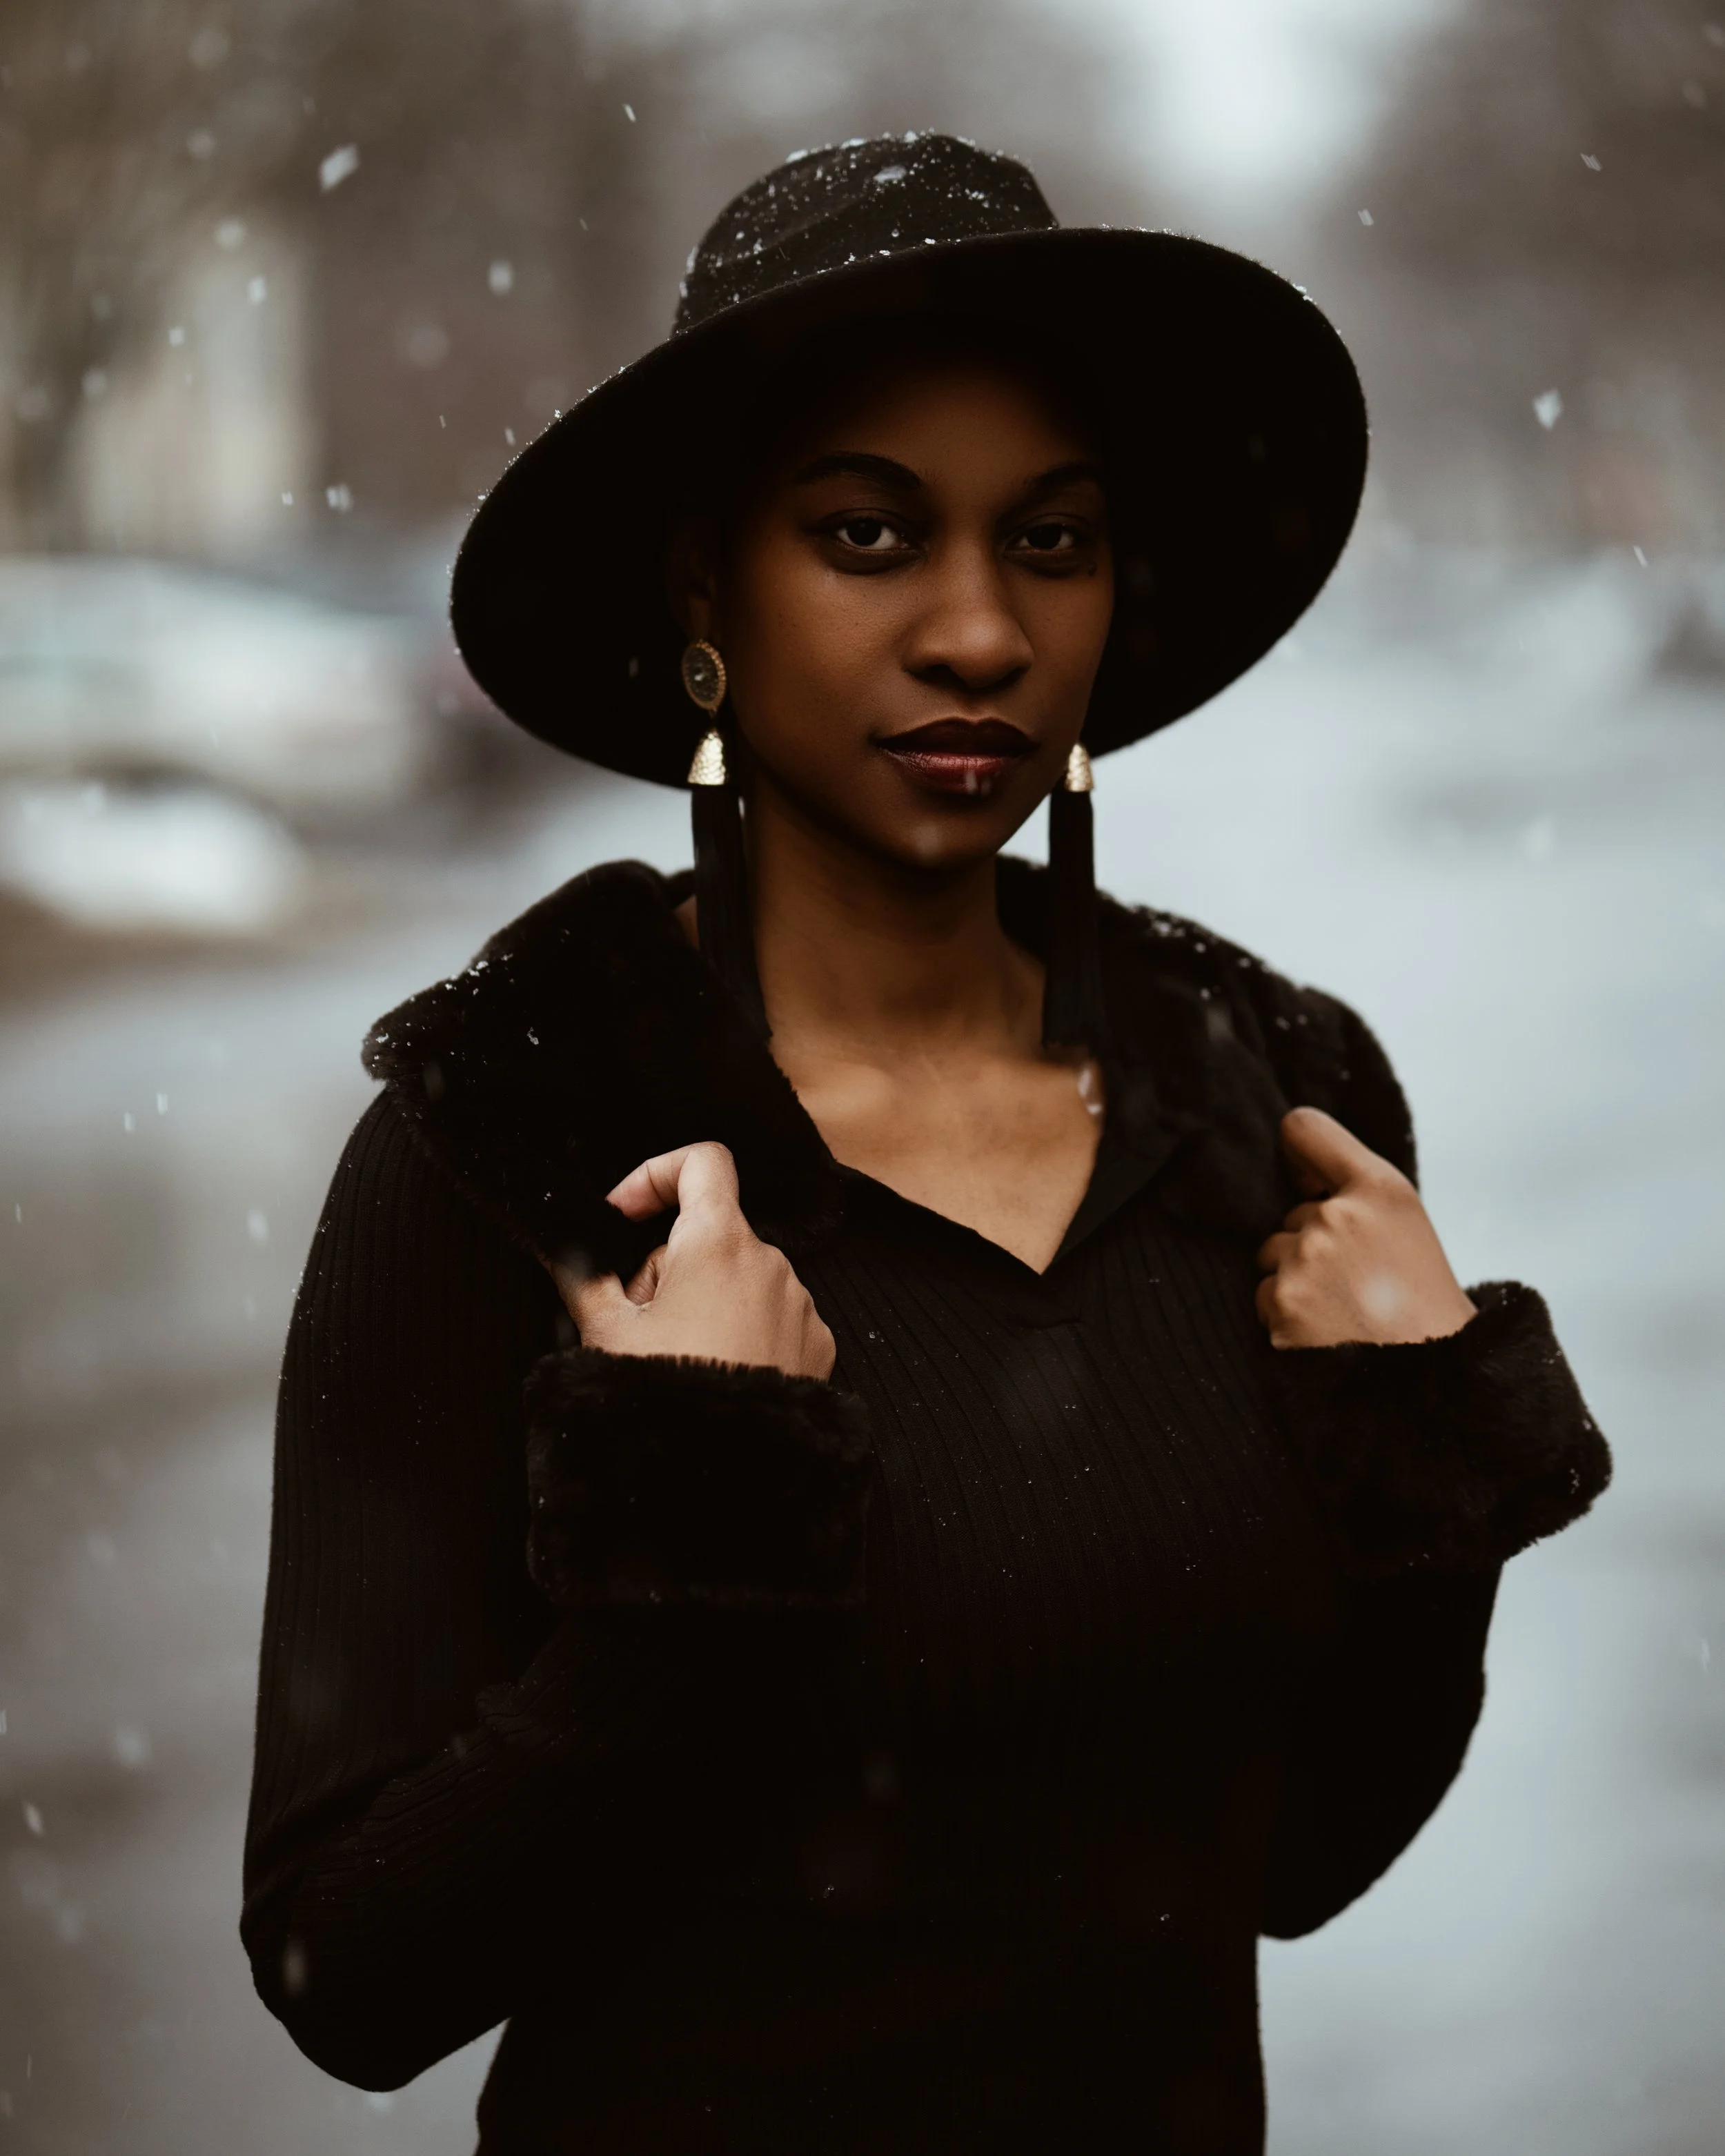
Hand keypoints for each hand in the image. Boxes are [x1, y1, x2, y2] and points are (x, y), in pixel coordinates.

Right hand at [547, 1141, 835, 1379]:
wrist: (726, 1479)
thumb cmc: (666, 1400)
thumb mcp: (606, 1333)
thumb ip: (582, 1275)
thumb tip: (562, 1247)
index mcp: (718, 1243)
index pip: (701, 1162)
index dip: (656, 1175)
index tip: (625, 1216)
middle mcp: (770, 1262)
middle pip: (708, 1233)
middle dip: (667, 1266)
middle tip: (639, 1324)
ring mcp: (799, 1303)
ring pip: (739, 1278)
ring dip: (704, 1302)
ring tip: (677, 1360)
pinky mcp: (816, 1342)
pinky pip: (772, 1315)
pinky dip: (741, 1332)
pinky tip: (717, 1375)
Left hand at [1255, 1107, 1475, 1349]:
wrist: (1431, 1374)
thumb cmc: (1419, 1296)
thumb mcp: (1405, 1222)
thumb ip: (1354, 1187)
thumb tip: (1296, 1167)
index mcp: (1379, 1188)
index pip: (1304, 1128)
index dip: (1297, 1152)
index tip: (1305, 1177)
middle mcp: (1337, 1216)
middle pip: (1292, 1213)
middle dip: (1315, 1243)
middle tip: (1361, 1280)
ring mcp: (1306, 1260)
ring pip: (1273, 1253)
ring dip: (1296, 1278)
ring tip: (1345, 1306)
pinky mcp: (1282, 1303)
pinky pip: (1265, 1293)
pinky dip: (1286, 1313)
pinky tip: (1326, 1328)